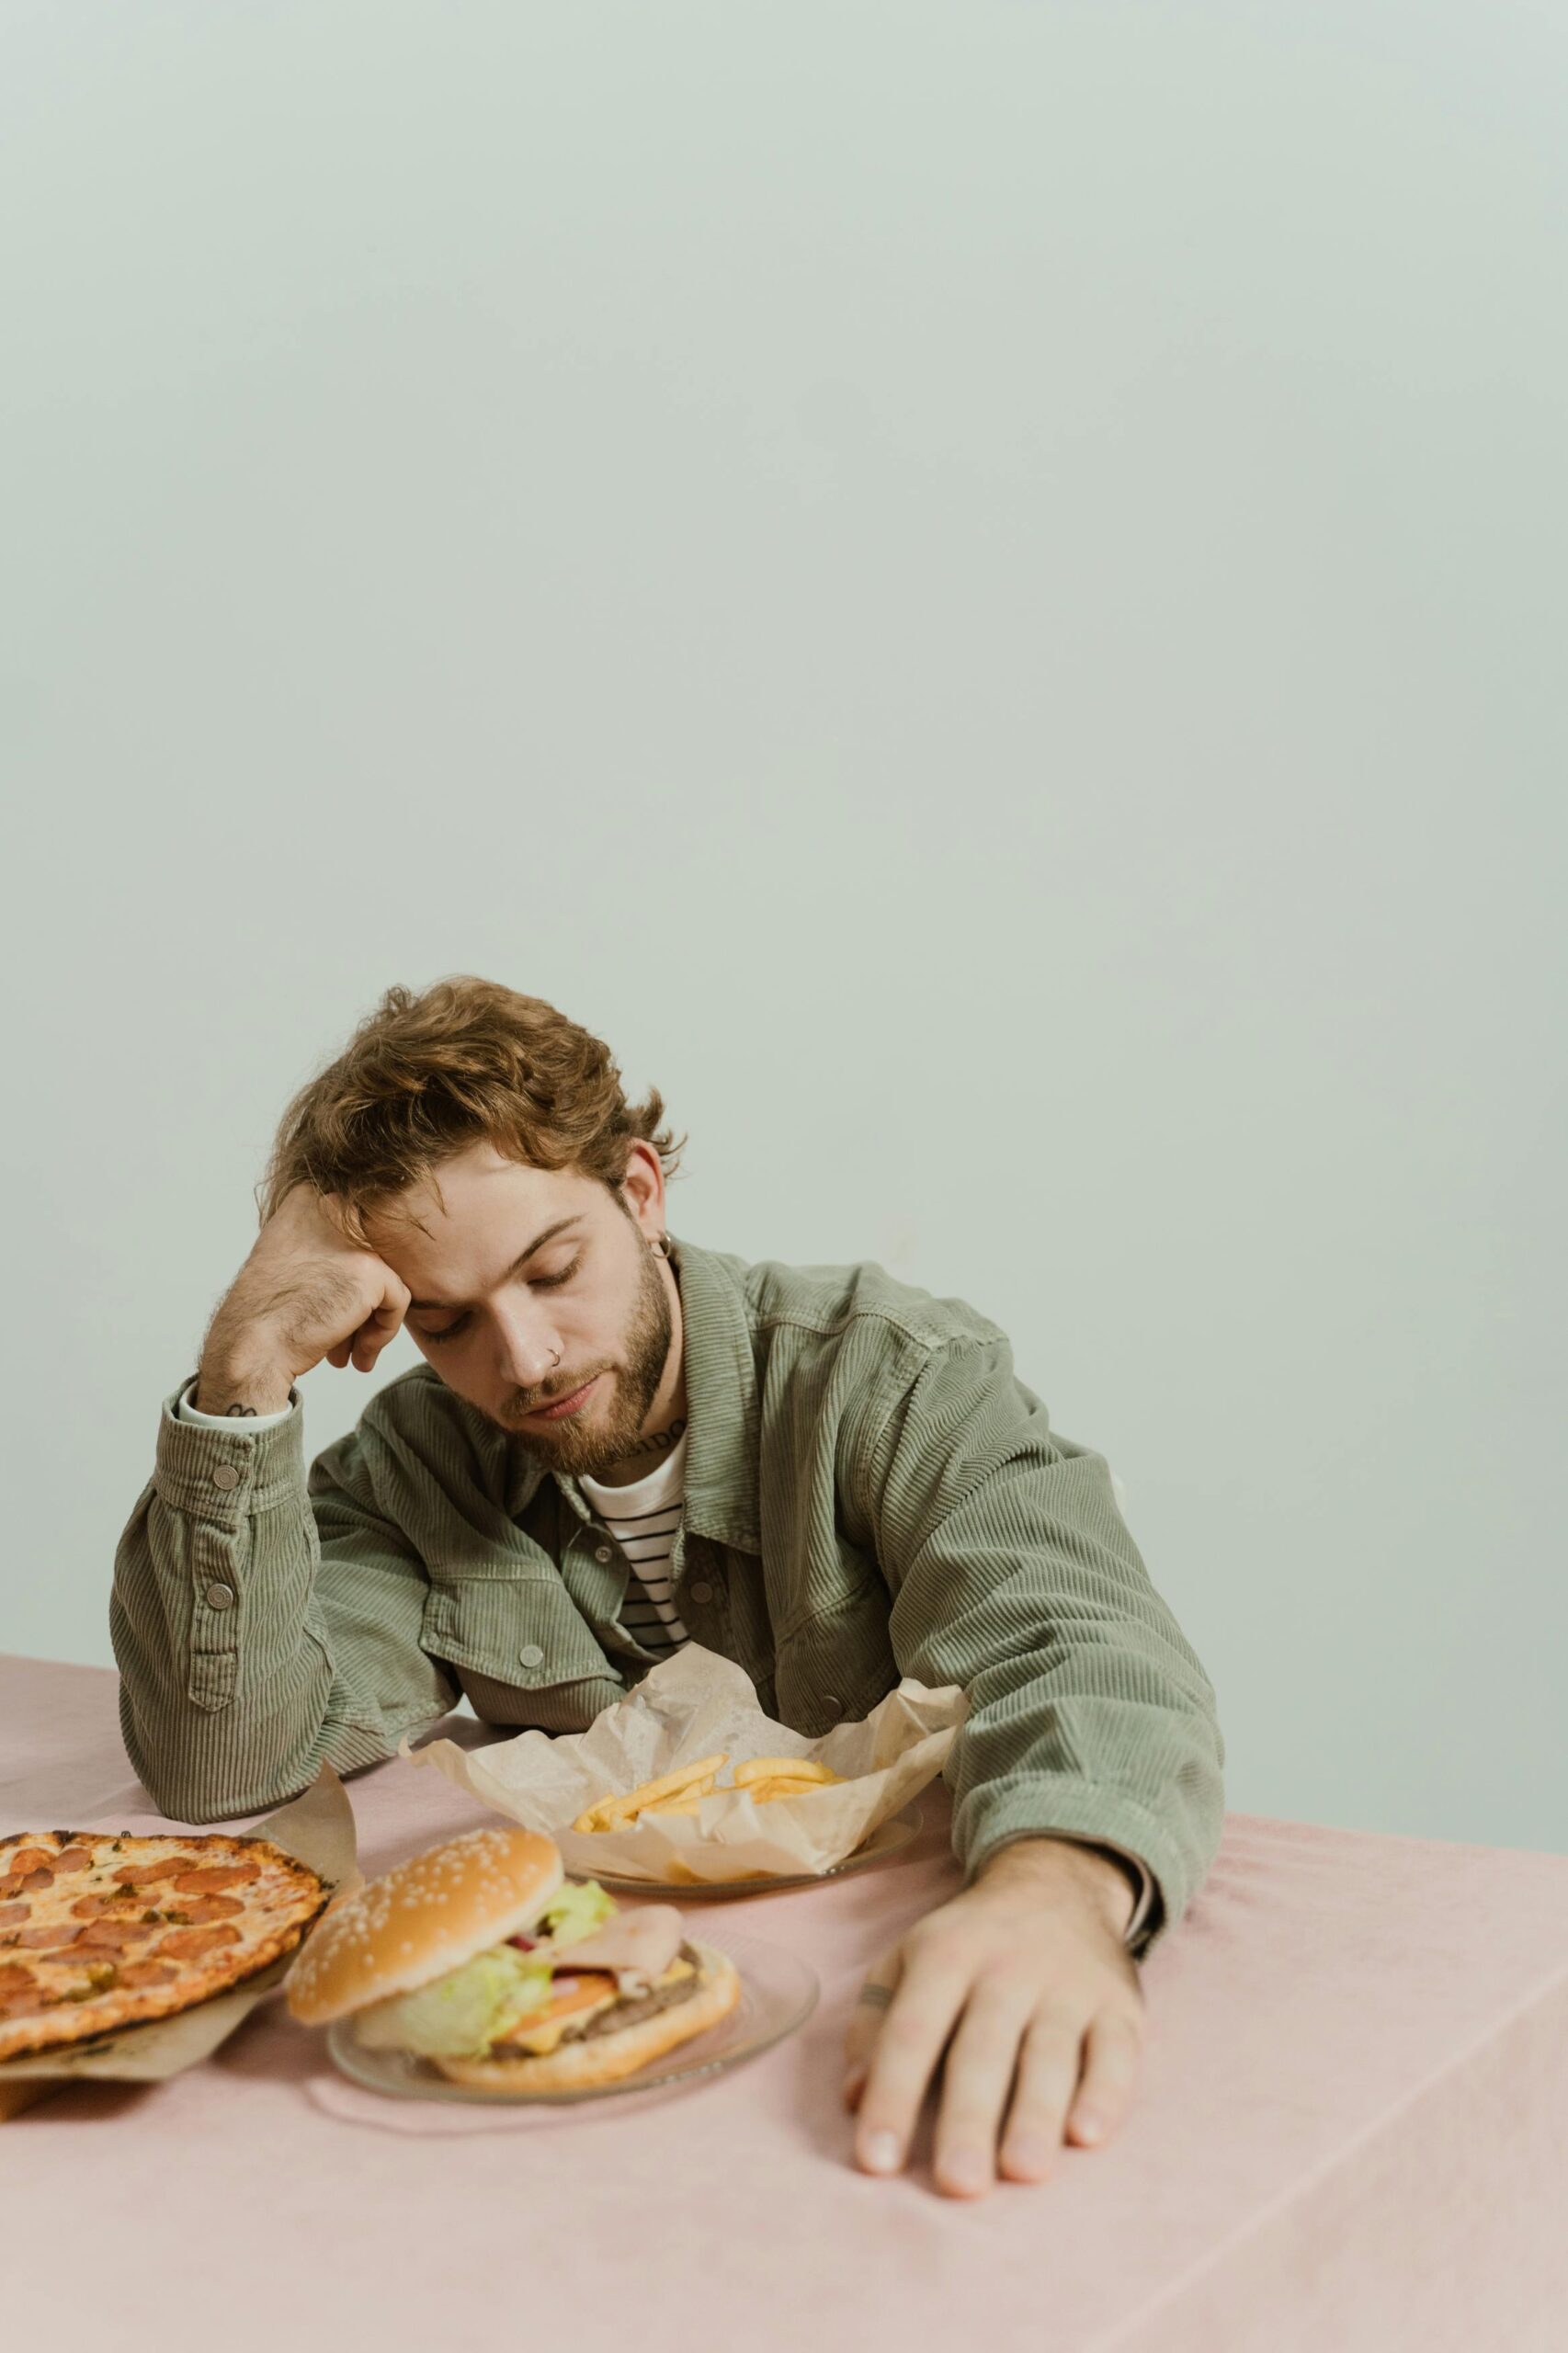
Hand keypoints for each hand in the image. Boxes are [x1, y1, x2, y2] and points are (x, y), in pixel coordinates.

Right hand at [196, 1183, 411, 1411]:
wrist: (253, 1346)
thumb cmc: (264, 1313)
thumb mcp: (283, 1256)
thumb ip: (319, 1242)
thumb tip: (355, 1255)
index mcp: (306, 1200)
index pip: (352, 1233)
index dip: (342, 1277)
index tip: (325, 1305)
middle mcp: (330, 1208)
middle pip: (369, 1256)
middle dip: (358, 1301)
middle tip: (342, 1338)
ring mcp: (353, 1239)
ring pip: (385, 1279)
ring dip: (369, 1321)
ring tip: (348, 1353)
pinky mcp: (373, 1271)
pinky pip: (398, 1301)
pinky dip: (383, 1332)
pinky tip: (360, 1355)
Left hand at [842, 1837, 1145, 2198]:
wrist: (1058, 1883)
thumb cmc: (968, 1942)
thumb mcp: (908, 1958)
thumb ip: (875, 2023)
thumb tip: (854, 2096)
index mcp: (945, 1956)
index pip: (912, 2030)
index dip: (892, 2094)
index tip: (876, 2162)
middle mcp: (1006, 1968)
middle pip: (983, 2048)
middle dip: (969, 2118)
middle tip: (957, 2185)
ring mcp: (1068, 1985)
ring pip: (1051, 2053)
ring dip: (1036, 2113)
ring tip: (1022, 2171)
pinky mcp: (1120, 2004)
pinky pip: (1116, 2052)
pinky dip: (1105, 2093)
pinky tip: (1087, 2134)